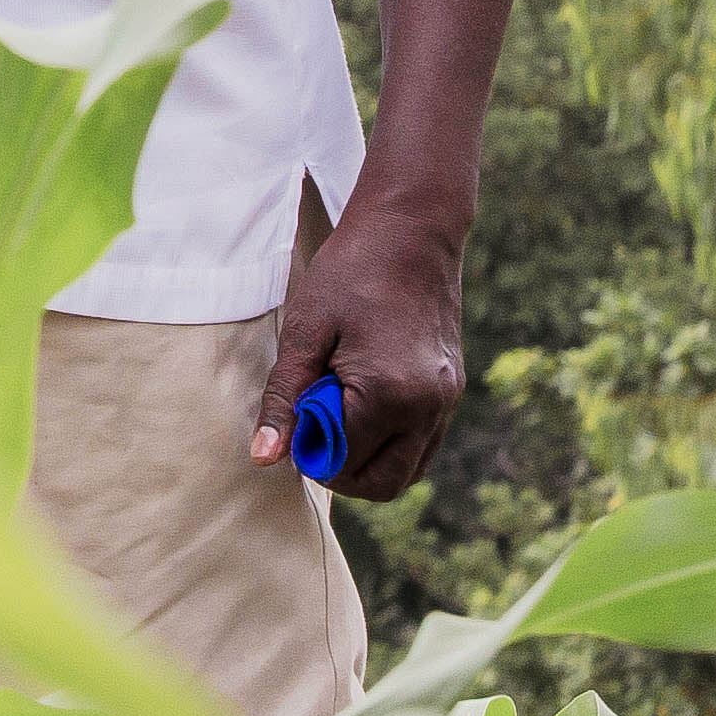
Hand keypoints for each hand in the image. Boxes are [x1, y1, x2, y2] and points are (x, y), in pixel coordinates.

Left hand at [251, 195, 469, 503]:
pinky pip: (423, 447)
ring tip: (337, 418)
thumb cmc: (351, 272)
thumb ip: (284, 399)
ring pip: (406, 472)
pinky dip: (391, 447)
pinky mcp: (451, 392)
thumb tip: (264, 457)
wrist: (411, 230)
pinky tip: (363, 411)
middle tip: (312, 430)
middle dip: (339, 471)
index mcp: (388, 393)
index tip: (293, 420)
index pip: (341, 461)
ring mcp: (446, 402)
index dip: (308, 451)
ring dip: (367, 464)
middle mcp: (427, 407)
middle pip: (380, 484)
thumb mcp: (305, 331)